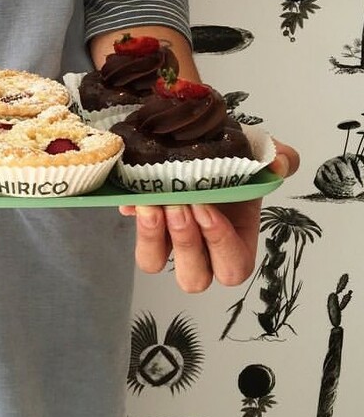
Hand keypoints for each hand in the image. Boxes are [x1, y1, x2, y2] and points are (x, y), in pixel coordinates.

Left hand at [119, 138, 299, 292]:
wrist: (197, 138)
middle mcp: (201, 249)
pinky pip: (133, 237)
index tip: (206, 208)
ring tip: (152, 205)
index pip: (233, 267)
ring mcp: (168, 240)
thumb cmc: (231, 156)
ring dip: (152, 238)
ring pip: (153, 264)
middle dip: (186, 243)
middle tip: (179, 208)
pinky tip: (136, 197)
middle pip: (194, 278)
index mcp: (237, 241)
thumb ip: (282, 158)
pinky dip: (133, 218)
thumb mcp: (260, 153)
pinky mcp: (144, 225)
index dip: (219, 244)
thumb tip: (279, 166)